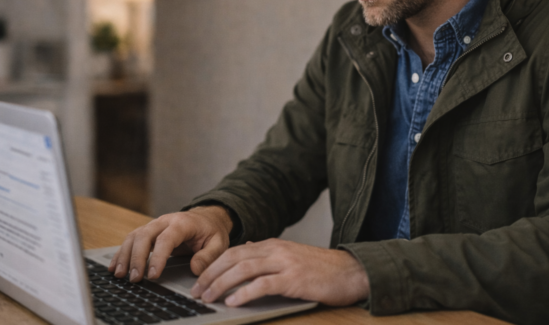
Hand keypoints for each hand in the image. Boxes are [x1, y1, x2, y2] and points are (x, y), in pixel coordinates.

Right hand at [108, 206, 232, 282]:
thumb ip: (208, 256)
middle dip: (137, 257)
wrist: (207, 218)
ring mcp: (155, 225)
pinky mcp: (148, 231)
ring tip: (120, 275)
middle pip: (145, 235)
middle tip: (135, 278)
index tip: (153, 275)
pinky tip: (115, 266)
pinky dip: (121, 253)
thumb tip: (195, 269)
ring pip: (134, 236)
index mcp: (183, 223)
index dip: (158, 257)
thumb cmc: (211, 231)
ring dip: (125, 255)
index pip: (166, 239)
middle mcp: (165, 221)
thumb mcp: (219, 243)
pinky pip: (131, 239)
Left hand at [190, 238, 368, 306]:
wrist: (351, 271)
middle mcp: (276, 250)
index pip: (234, 251)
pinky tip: (233, 302)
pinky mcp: (294, 279)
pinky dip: (245, 293)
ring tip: (208, 297)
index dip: (213, 266)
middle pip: (234, 258)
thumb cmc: (322, 269)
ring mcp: (285, 263)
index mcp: (273, 245)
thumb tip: (247, 247)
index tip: (199, 280)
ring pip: (244, 269)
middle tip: (196, 291)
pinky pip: (263, 284)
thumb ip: (268, 253)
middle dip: (210, 275)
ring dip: (222, 284)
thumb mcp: (291, 255)